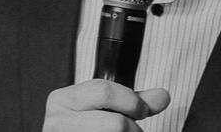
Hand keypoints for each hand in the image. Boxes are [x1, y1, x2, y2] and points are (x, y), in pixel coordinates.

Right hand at [43, 79, 170, 130]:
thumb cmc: (85, 122)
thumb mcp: (103, 104)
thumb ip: (132, 99)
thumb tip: (163, 96)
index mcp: (62, 99)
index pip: (104, 92)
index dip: (132, 101)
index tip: (142, 110)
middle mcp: (57, 123)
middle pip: (114, 124)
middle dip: (132, 127)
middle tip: (135, 129)